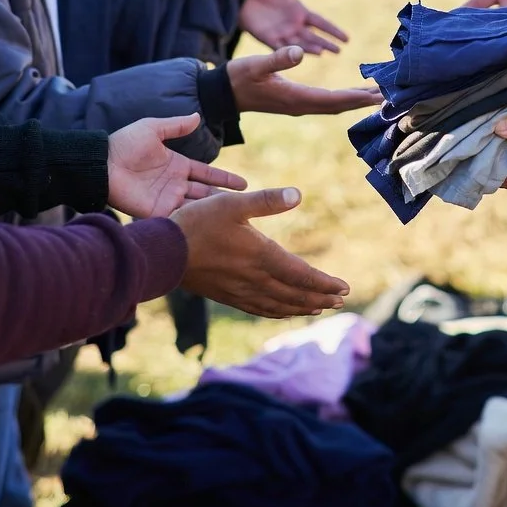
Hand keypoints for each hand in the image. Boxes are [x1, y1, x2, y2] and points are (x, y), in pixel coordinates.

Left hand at [107, 114, 246, 217]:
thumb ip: (175, 126)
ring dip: (211, 211)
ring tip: (233, 217)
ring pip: (196, 207)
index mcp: (177, 165)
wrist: (101, 164)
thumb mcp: (152, 129)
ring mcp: (166, 199)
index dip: (225, 179)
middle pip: (205, 193)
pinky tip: (209, 225)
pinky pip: (178, 217)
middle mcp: (175, 184)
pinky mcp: (156, 212)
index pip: (207, 174)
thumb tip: (197, 116)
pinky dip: (193, 221)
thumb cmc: (124, 144)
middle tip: (246, 205)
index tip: (244, 184)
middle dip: (224, 199)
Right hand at [172, 187, 349, 317]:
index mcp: (262, 257)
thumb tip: (298, 194)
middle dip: (321, 298)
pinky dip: (277, 312)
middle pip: (295, 295)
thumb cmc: (196, 224)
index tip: (345, 288)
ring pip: (279, 305)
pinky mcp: (225, 296)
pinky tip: (281, 311)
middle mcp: (255, 279)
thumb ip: (266, 200)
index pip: (303, 275)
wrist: (162, 254)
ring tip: (319, 308)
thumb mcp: (232, 203)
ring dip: (301, 307)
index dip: (325, 283)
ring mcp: (240, 291)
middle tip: (340, 301)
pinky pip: (259, 309)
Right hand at [228, 45, 380, 115]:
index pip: (334, 100)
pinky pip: (327, 102)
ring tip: (380, 95)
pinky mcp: (296, 101)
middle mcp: (301, 105)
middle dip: (365, 101)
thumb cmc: (237, 77)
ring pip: (335, 105)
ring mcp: (299, 105)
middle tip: (392, 96)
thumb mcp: (254, 64)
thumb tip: (301, 50)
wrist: (222, 93)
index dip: (357, 98)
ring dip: (357, 101)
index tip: (380, 96)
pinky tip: (355, 93)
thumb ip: (277, 58)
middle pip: (340, 105)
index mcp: (295, 97)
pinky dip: (344, 98)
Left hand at [240, 0, 348, 54]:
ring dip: (311, 48)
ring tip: (323, 52)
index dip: (333, 30)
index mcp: (300, 12)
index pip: (321, 23)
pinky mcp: (267, 38)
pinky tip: (300, 54)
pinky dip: (291, 51)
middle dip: (326, 43)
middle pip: (314, 37)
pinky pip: (281, 47)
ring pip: (300, 43)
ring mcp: (281, 33)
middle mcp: (293, 25)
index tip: (347, 38)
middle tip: (339, 51)